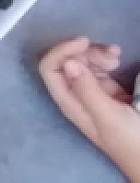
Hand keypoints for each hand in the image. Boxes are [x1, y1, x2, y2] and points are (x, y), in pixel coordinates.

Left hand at [39, 38, 139, 182]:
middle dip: (86, 51)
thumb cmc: (131, 141)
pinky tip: (117, 60)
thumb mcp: (109, 116)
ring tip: (117, 56)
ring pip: (84, 64)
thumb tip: (68, 63)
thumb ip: (87, 90)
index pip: (50, 68)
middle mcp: (76, 96)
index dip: (62, 50)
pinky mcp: (108, 95)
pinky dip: (106, 61)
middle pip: (68, 62)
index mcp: (70, 102)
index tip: (86, 41)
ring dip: (97, 54)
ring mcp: (92, 95)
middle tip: (112, 54)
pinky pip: (100, 71)